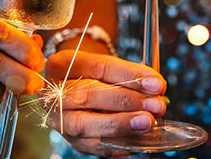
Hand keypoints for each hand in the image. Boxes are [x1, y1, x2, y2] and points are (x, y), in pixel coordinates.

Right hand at [45, 51, 166, 155]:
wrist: (76, 89)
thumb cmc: (95, 76)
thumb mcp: (108, 66)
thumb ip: (131, 75)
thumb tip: (156, 88)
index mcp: (62, 64)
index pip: (97, 67)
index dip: (129, 75)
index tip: (156, 83)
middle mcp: (54, 93)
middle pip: (87, 95)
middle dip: (125, 100)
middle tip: (155, 104)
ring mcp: (59, 119)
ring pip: (83, 124)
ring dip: (120, 124)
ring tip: (147, 122)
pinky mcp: (71, 141)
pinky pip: (92, 147)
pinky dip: (117, 145)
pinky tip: (137, 141)